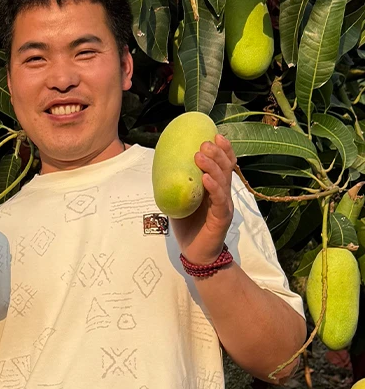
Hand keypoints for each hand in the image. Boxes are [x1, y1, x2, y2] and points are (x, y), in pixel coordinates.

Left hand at [171, 135, 236, 264]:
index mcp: (215, 188)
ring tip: (200, 156)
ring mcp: (224, 206)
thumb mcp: (181, 202)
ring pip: (223, 181)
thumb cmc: (188, 226)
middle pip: (225, 169)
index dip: (222, 150)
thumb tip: (162, 167)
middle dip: (216, 153)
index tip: (214, 135)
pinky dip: (213, 188)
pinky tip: (206, 179)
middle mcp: (223, 194)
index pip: (223, 165)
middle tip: (204, 143)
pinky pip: (219, 201)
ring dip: (212, 167)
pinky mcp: (221, 218)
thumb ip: (177, 187)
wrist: (195, 253)